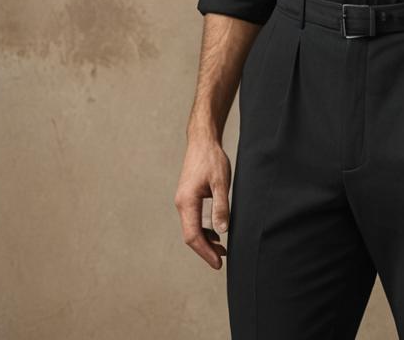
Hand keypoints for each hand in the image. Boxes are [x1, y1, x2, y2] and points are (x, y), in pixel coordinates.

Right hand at [175, 134, 231, 268]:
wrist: (202, 141)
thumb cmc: (212, 159)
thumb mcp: (221, 182)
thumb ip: (221, 206)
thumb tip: (222, 231)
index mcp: (187, 202)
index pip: (193, 236)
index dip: (205, 252)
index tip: (218, 263)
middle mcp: (181, 204)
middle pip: (191, 235)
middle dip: (205, 250)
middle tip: (222, 260)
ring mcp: (183, 200)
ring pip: (192, 228)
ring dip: (205, 240)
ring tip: (222, 249)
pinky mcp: (188, 197)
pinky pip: (193, 219)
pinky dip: (203, 229)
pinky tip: (216, 232)